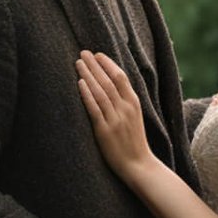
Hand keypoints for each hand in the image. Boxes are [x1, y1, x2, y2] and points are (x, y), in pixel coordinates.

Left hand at [75, 50, 154, 178]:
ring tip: (78, 62)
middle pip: (108, 80)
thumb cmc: (134, 142)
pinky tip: (80, 83)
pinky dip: (87, 94)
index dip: (108, 64)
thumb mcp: (134, 118)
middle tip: (83, 52)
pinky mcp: (105, 131)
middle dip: (95, 65)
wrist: (139, 165)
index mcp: (134, 103)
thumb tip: (111, 88)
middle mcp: (125, 108)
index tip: (97, 54)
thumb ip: (124, 103)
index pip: (120, 77)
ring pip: (100, 91)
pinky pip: (95, 108)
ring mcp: (115, 119)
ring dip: (88, 74)